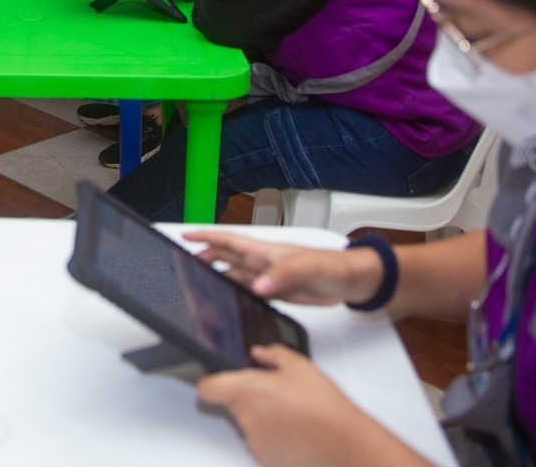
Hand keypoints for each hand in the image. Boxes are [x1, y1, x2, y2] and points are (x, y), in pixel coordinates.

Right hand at [180, 230, 380, 306]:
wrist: (351, 282)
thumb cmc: (333, 266)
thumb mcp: (306, 267)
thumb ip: (281, 275)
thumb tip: (258, 285)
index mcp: (265, 252)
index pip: (229, 240)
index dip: (206, 237)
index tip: (186, 235)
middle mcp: (263, 263)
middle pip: (226, 257)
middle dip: (204, 257)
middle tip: (184, 263)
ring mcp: (269, 277)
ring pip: (234, 274)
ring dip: (217, 277)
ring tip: (199, 283)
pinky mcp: (277, 292)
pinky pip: (249, 291)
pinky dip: (235, 293)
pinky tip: (229, 298)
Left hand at [198, 344, 409, 466]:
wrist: (345, 445)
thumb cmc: (324, 407)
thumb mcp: (301, 366)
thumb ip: (273, 353)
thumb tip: (260, 352)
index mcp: (247, 391)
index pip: (206, 387)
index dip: (209, 380)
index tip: (216, 377)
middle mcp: (246, 418)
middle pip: (231, 404)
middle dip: (247, 397)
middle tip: (275, 392)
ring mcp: (255, 442)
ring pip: (248, 423)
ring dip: (262, 417)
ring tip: (292, 412)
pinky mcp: (266, 459)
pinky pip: (262, 442)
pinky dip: (274, 436)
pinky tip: (296, 430)